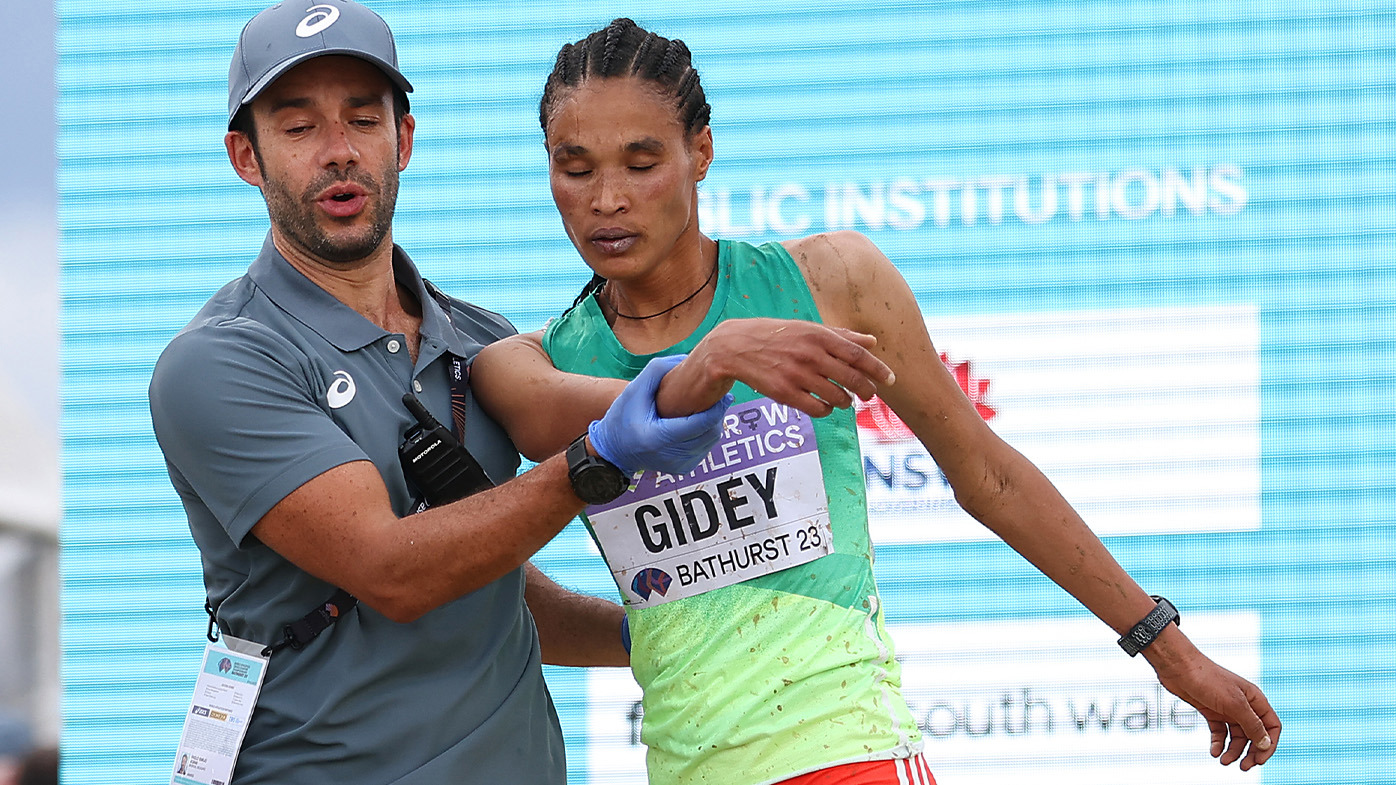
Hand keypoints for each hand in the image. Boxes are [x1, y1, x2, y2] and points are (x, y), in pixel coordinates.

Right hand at [589, 355, 733, 474]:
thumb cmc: (622, 417)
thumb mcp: (634, 389)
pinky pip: (705, 448)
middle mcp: (671, 456)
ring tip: (709, 406)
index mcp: (658, 438)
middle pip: (710, 433)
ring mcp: (679, 466)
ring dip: (714, 423)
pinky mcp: (684, 469)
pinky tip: (698, 421)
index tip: (725, 394)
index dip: (717, 408)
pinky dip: (706, 433)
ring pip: (711, 441)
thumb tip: (687, 359)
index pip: (700, 424)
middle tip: (719, 396)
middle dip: (718, 413)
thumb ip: (658, 370)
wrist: (614, 451)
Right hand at [656, 318, 894, 417]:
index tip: (890, 379)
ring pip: (837, 397)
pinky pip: (818, 409)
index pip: (857, 354)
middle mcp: (810, 355)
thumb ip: (842, 336)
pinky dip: (826, 410)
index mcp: (818, 335)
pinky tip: (824, 405)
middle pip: (852, 379)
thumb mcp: (809, 329)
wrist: (735, 347)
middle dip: (867, 390)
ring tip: (843, 399)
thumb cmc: (778, 336)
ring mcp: (797, 375)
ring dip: (845, 402)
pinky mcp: (784, 394)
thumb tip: (873, 341)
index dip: (877, 369)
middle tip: (869, 395)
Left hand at [1149, 646, 1280, 769]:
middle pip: (1255, 735)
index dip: (1269, 745)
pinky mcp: (1211, 711)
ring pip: (1237, 736)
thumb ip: (1252, 724)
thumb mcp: (1234, 704)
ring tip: (1224, 761)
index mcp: (1255, 700)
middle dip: (1251, 752)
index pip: (1271, 726)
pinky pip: (1220, 732)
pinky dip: (1218, 743)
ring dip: (1233, 750)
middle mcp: (1243, 705)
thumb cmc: (1207, 678)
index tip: (1259, 760)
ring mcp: (1227, 709)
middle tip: (1243, 767)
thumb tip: (1266, 744)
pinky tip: (1214, 751)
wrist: (1178, 667)